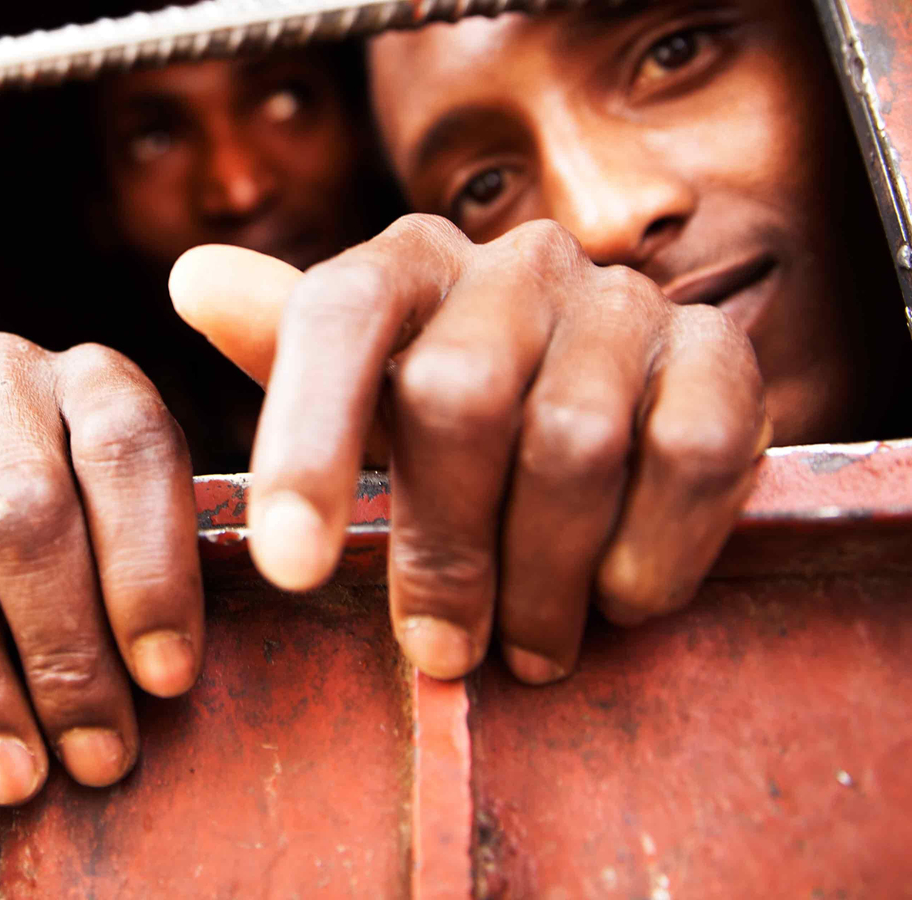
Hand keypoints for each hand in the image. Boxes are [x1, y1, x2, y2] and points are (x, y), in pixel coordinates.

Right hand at [0, 334, 202, 804]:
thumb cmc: (77, 525)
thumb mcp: (135, 527)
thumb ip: (149, 578)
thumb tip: (151, 688)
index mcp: (99, 378)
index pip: (128, 452)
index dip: (149, 573)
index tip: (164, 681)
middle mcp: (2, 371)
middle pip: (22, 511)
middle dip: (61, 654)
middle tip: (91, 755)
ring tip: (12, 767)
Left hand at [172, 214, 767, 684]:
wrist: (616, 393)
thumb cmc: (448, 406)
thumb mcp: (358, 385)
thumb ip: (277, 343)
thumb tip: (192, 279)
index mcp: (405, 261)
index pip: (336, 318)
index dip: (306, 441)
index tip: (289, 571)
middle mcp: (515, 260)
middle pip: (457, 396)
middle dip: (442, 547)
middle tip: (439, 649)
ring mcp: (623, 300)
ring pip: (572, 442)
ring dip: (542, 573)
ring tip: (526, 650)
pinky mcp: (719, 353)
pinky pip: (690, 455)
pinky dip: (651, 549)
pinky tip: (620, 598)